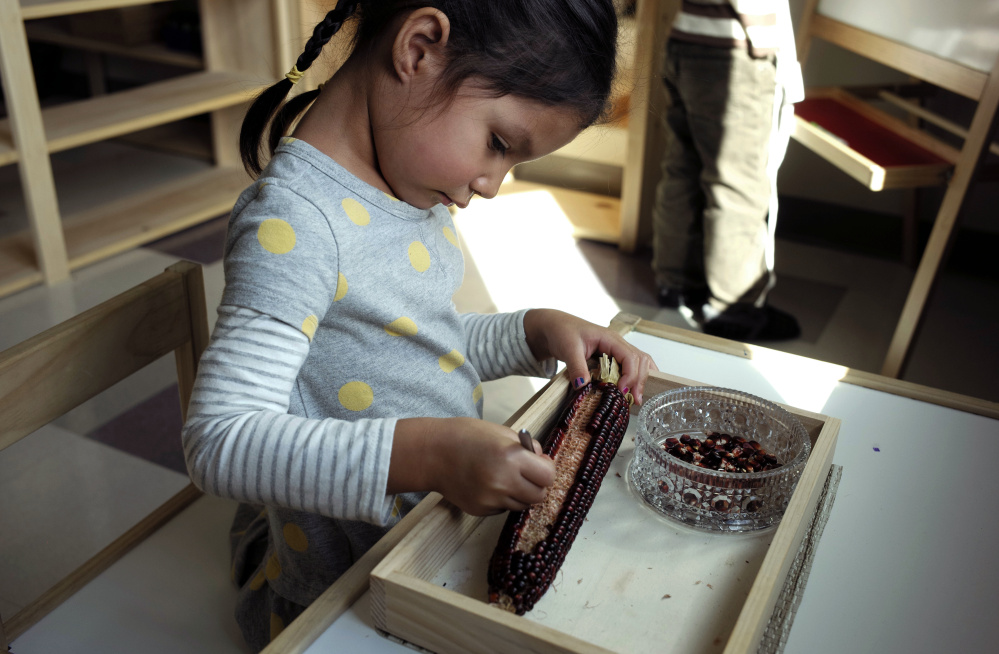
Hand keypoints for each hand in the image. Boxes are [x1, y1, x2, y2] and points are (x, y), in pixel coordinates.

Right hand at [390, 417, 554, 515]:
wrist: (431, 453)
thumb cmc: (465, 436)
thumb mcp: (501, 432)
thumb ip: (526, 448)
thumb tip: (544, 462)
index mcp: (511, 458)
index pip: (548, 476)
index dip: (547, 470)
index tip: (541, 465)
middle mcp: (503, 482)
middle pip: (538, 496)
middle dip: (536, 485)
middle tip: (526, 474)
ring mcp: (491, 499)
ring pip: (521, 505)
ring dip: (519, 494)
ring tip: (504, 477)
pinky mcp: (480, 510)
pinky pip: (502, 509)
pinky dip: (502, 500)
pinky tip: (488, 484)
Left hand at [523, 309, 657, 403]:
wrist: (555, 327)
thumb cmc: (562, 332)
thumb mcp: (568, 349)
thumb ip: (576, 366)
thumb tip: (583, 386)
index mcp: (610, 338)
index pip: (630, 356)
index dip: (630, 375)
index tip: (622, 391)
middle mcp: (617, 343)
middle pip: (640, 360)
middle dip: (639, 380)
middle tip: (635, 400)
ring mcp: (617, 350)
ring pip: (639, 362)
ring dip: (641, 379)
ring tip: (637, 399)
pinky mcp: (613, 357)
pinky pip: (631, 365)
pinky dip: (636, 377)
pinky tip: (634, 390)